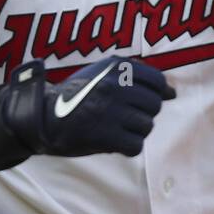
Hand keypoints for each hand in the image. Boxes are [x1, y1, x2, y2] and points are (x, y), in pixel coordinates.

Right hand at [0, 56, 175, 157]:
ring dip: (133, 131)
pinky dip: (126, 147)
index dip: (154, 94)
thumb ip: (138, 77)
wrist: (41, 117)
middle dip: (142, 114)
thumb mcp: (103, 73)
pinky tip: (111, 141)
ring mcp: (111, 110)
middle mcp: (116, 85)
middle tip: (122, 117)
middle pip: (154, 105)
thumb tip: (172, 93)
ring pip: (146, 126)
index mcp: (117, 66)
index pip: (157, 81)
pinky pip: (135, 145)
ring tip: (114, 128)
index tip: (140, 102)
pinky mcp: (106, 135)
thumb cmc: (77, 95)